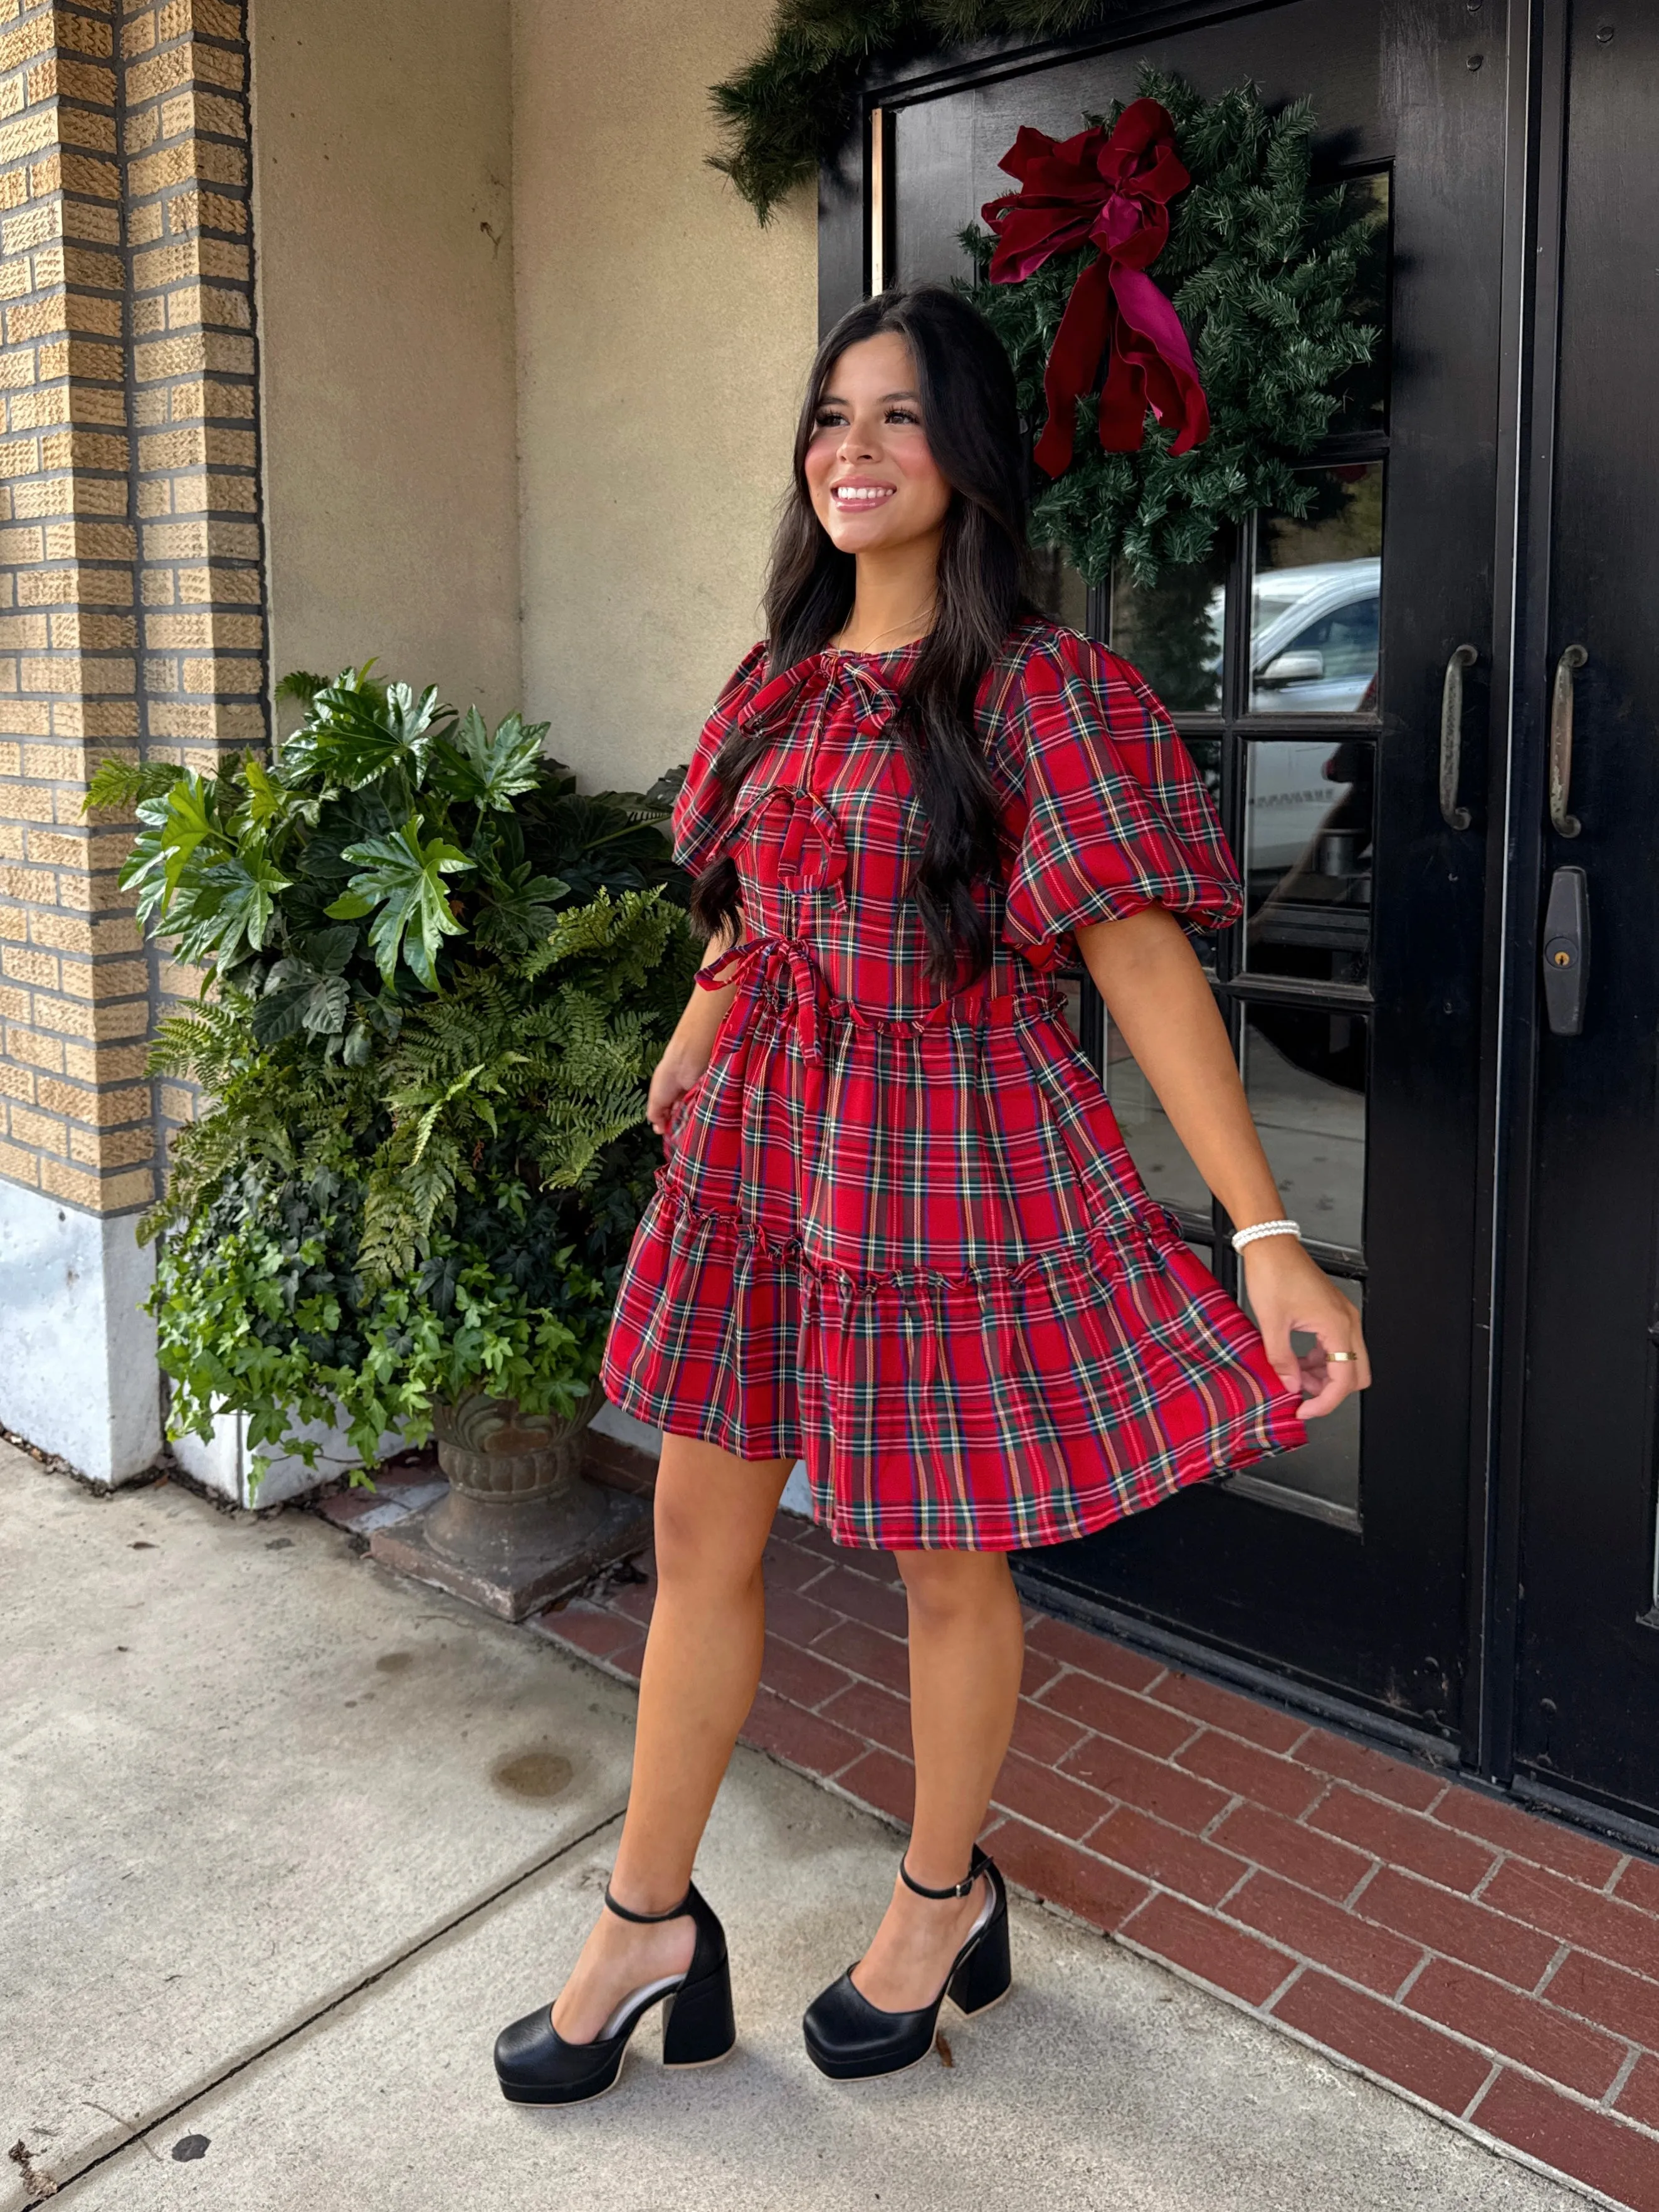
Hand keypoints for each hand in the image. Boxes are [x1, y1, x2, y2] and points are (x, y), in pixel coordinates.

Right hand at [645, 1042, 709, 1137]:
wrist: (687, 1063)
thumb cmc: (667, 1078)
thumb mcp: (655, 1100)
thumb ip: (654, 1116)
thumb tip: (658, 1130)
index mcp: (665, 1093)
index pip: (665, 1113)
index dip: (665, 1123)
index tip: (665, 1132)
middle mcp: (680, 1095)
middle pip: (679, 1116)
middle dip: (678, 1125)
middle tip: (677, 1134)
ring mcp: (693, 1096)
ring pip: (691, 1116)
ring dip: (688, 1122)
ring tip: (686, 1128)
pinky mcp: (705, 1097)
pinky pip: (702, 1112)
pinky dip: (699, 1116)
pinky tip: (697, 1122)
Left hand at [1241, 1236, 1370, 1422]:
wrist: (1271, 1244)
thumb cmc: (1273, 1272)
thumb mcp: (1271, 1322)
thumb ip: (1281, 1359)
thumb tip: (1289, 1385)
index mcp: (1337, 1325)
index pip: (1344, 1379)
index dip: (1325, 1402)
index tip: (1304, 1410)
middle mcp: (1347, 1321)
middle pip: (1356, 1374)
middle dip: (1330, 1391)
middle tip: (1302, 1397)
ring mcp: (1342, 1316)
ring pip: (1347, 1361)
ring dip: (1324, 1376)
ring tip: (1294, 1378)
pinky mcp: (1333, 1313)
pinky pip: (1336, 1347)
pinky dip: (1321, 1360)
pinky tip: (1298, 1362)